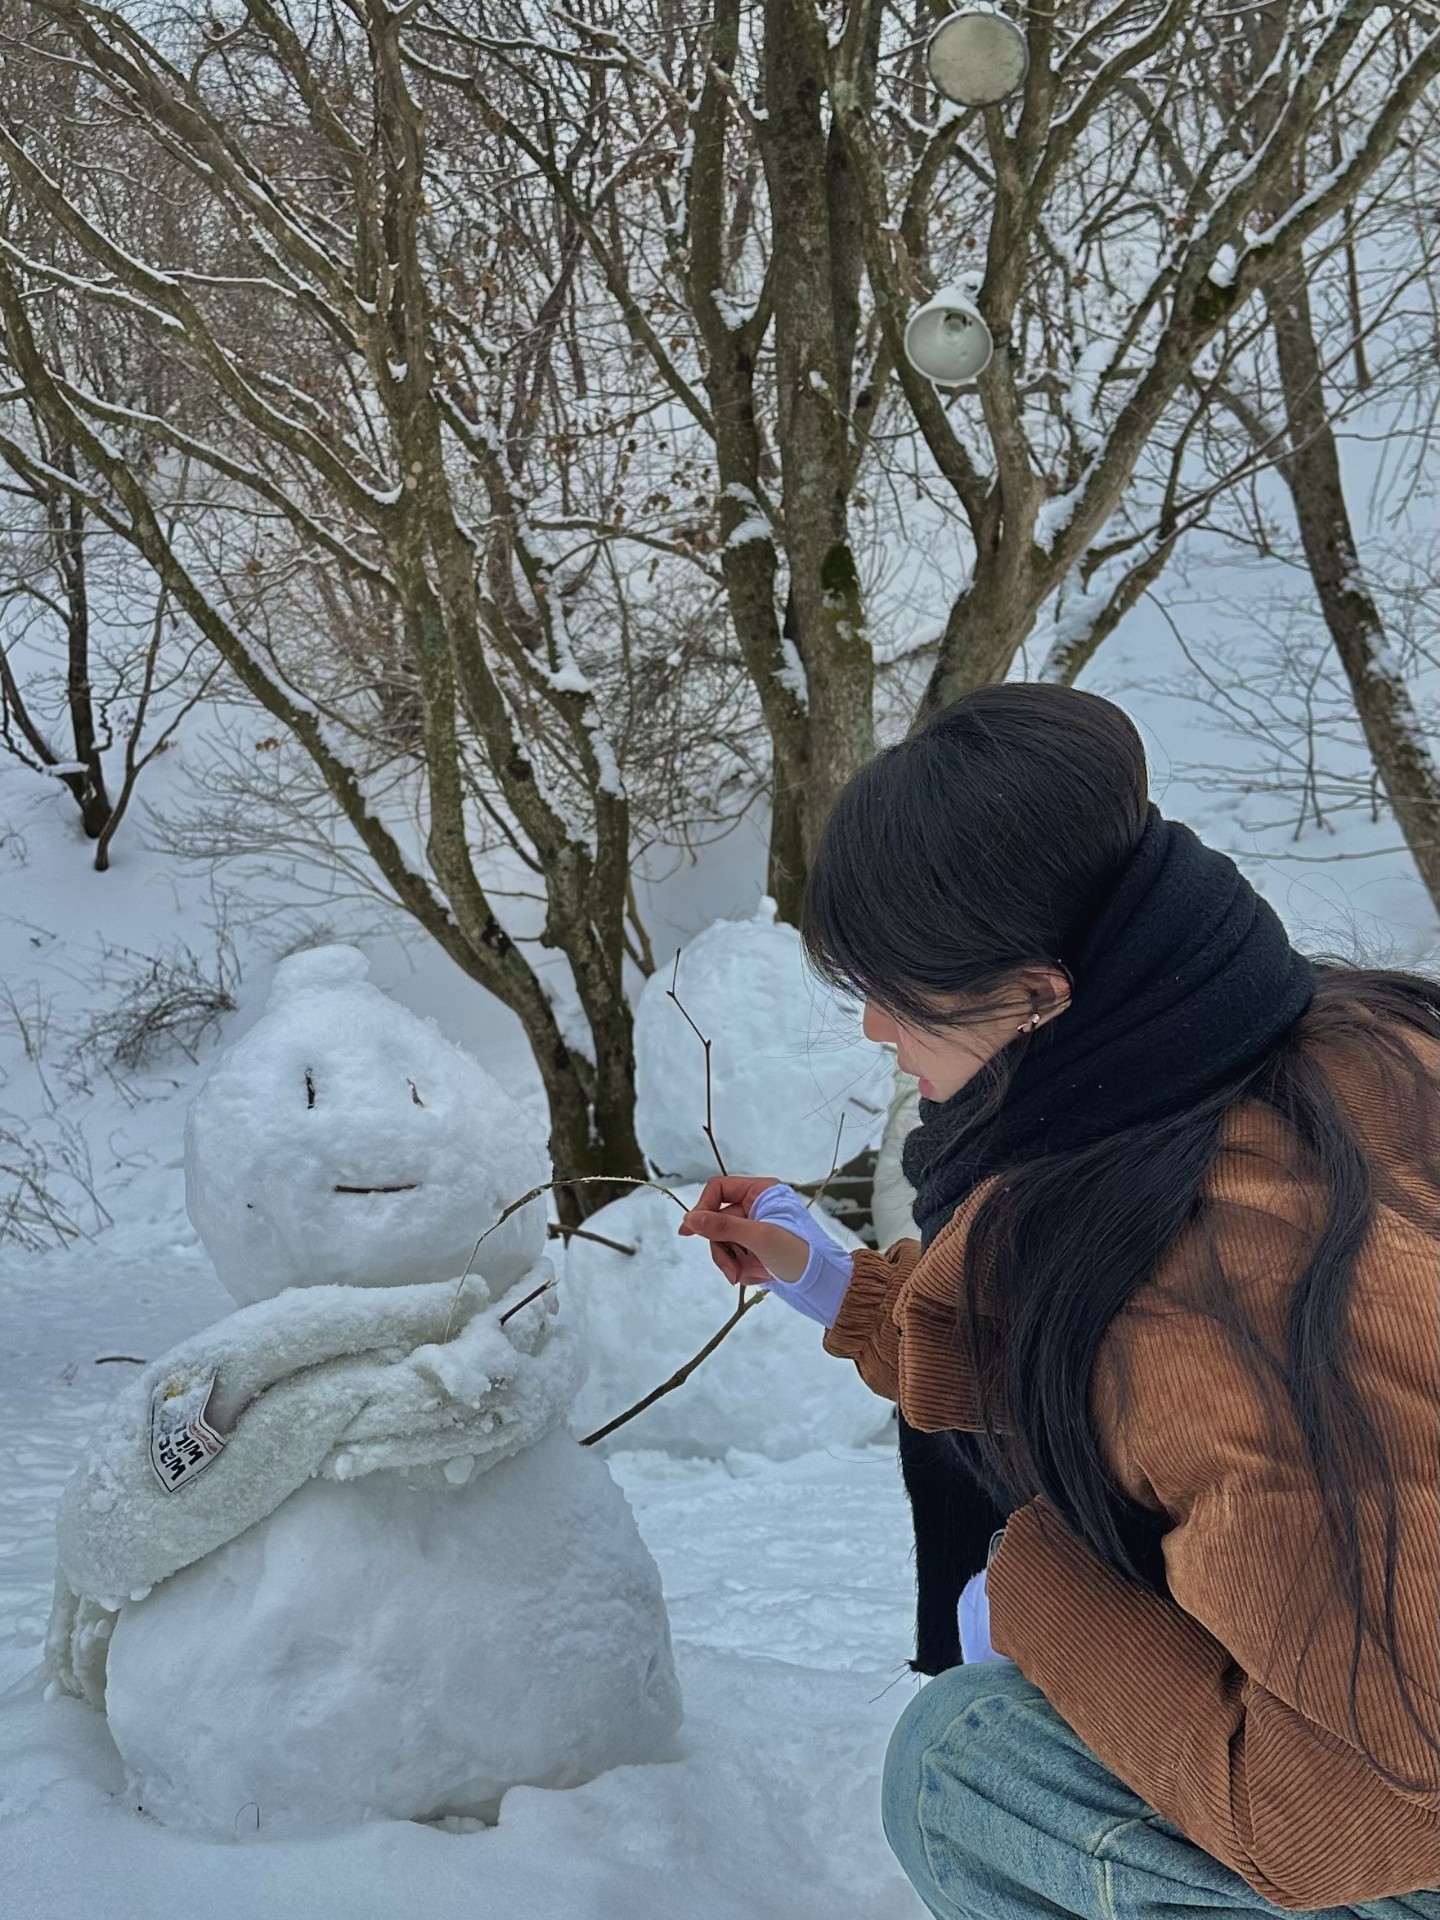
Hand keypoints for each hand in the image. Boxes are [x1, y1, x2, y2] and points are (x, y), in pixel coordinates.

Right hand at [678, 1176, 809, 1285]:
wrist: (823, 1284)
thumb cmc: (800, 1253)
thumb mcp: (759, 1237)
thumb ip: (723, 1226)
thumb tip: (690, 1218)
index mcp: (762, 1192)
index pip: (719, 1189)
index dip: (703, 1208)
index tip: (690, 1232)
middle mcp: (757, 1206)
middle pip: (718, 1220)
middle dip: (721, 1248)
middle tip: (730, 1270)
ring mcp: (756, 1228)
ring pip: (724, 1241)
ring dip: (730, 1262)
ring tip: (743, 1277)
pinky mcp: (756, 1248)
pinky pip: (735, 1255)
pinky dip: (741, 1269)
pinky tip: (758, 1277)